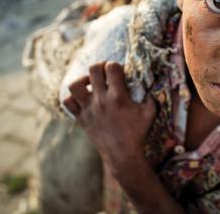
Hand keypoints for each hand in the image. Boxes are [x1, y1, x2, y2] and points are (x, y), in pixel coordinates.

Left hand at [63, 61, 155, 178]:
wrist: (122, 154)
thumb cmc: (137, 132)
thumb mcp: (149, 112)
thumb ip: (151, 97)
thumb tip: (151, 85)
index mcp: (118, 96)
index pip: (112, 68)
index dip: (115, 65)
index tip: (119, 71)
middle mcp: (101, 100)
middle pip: (93, 70)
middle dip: (100, 66)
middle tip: (105, 72)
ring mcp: (89, 109)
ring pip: (75, 85)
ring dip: (83, 80)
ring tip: (91, 84)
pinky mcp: (81, 118)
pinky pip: (68, 103)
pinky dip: (73, 98)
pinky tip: (84, 99)